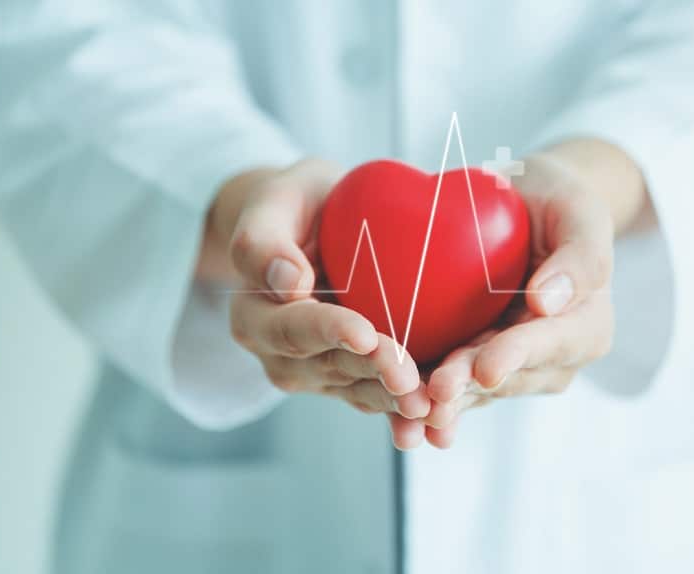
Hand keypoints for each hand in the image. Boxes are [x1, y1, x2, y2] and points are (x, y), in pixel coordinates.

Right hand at [208, 159, 430, 448]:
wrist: (313, 225)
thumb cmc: (291, 207)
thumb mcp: (271, 206)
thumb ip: (264, 243)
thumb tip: (286, 284)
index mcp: (254, 317)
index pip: (292, 328)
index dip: (328, 332)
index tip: (364, 334)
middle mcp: (282, 355)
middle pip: (331, 367)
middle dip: (373, 373)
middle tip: (410, 379)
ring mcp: (319, 373)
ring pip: (359, 390)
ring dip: (394, 402)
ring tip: (430, 408)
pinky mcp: (353, 378)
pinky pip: (380, 397)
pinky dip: (407, 412)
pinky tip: (439, 424)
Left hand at [423, 140, 649, 447]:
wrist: (527, 209)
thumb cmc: (559, 204)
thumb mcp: (580, 212)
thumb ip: (579, 257)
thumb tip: (547, 302)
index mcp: (585, 328)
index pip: (551, 344)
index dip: (517, 356)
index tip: (486, 368)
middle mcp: (551, 359)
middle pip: (508, 376)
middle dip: (469, 385)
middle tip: (436, 392)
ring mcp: (512, 368)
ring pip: (475, 391)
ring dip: (444, 404)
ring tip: (410, 414)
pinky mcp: (475, 366)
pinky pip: (452, 386)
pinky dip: (425, 399)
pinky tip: (399, 416)